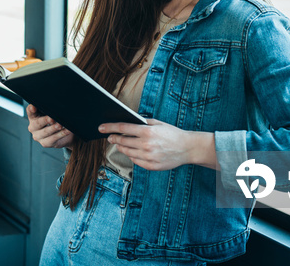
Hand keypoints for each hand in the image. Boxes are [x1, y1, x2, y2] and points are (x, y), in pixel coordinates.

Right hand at [27, 104, 73, 148]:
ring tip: (60, 125)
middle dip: (45, 120)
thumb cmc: (55, 121)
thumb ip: (50, 109)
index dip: (31, 109)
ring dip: (54, 128)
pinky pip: (54, 138)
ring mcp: (38, 136)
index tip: (33, 107)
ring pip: (46, 132)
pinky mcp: (45, 143)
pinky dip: (62, 134)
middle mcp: (33, 127)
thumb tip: (56, 106)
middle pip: (37, 123)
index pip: (30, 112)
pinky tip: (67, 130)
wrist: (63, 135)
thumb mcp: (51, 113)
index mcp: (33, 117)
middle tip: (52, 118)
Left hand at [99, 119, 215, 170]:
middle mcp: (146, 145)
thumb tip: (126, 123)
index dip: (110, 128)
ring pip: (127, 152)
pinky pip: (135, 161)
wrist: (187, 148)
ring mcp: (148, 157)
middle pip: (122, 141)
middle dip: (114, 138)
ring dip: (121, 147)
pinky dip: (132, 155)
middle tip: (110, 137)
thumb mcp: (157, 123)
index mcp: (147, 132)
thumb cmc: (172, 134)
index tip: (101, 128)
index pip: (122, 128)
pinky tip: (133, 152)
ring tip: (120, 144)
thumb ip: (142, 123)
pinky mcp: (151, 166)